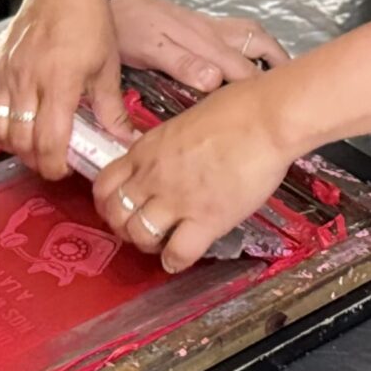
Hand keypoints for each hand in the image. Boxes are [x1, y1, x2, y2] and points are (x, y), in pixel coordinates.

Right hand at [0, 0, 126, 178]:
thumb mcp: (107, 68)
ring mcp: (7, 72)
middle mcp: (28, 81)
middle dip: (34, 159)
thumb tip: (124, 140)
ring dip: (11, 143)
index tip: (63, 170)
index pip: (48, 142)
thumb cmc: (89, 20)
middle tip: (50, 159)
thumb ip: (112, 110)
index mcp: (60, 84)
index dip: (53, 166)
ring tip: (29, 143)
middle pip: (20, 141)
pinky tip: (4, 122)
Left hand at [93, 81, 291, 272]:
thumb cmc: (235, 109)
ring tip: (160, 245)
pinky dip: (175, 262)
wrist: (266, 120)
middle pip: (115, 214)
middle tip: (138, 230)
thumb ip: (170, 145)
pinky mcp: (206, 220)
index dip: (107, 202)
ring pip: (140, 235)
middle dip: (122, 227)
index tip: (120, 208)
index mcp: (146, 150)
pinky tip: (180, 259)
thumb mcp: (185, 122)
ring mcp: (177, 200)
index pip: (104, 183)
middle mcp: (153, 176)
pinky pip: (178, 253)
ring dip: (147, 245)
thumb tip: (173, 158)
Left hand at [111, 0, 288, 92]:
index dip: (260, 90)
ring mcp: (210, 26)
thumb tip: (217, 81)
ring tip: (282, 74)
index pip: (244, 71)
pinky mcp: (202, 24)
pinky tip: (253, 58)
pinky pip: (240, 32)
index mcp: (204, 44)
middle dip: (279, 65)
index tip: (275, 111)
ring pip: (252, 34)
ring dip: (271, 51)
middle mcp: (214, 33)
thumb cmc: (128, 28)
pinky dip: (255, 45)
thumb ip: (182, 65)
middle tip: (291, 91)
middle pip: (259, 44)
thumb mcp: (150, 50)